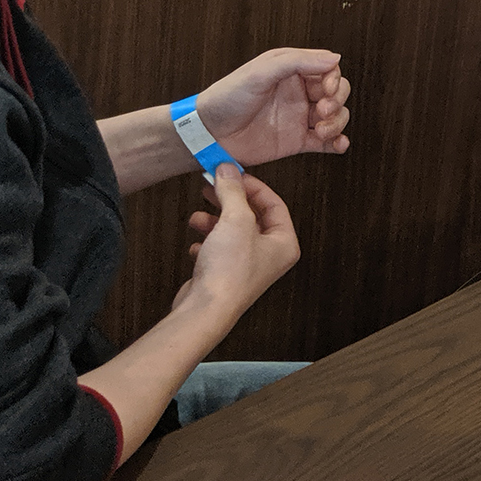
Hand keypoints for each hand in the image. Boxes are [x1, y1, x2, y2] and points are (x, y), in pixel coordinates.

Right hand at [174, 166, 299, 316]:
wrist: (204, 310)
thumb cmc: (228, 272)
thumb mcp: (235, 219)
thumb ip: (232, 191)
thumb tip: (228, 170)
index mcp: (284, 244)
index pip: (274, 204)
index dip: (252, 186)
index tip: (233, 174)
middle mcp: (269, 257)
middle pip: (252, 217)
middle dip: (230, 201)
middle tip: (213, 186)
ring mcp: (247, 267)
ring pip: (232, 232)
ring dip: (214, 221)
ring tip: (198, 217)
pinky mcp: (225, 276)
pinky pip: (218, 251)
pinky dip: (207, 243)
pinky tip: (196, 244)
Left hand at [198, 49, 351, 166]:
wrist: (207, 134)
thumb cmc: (226, 98)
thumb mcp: (260, 72)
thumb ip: (297, 62)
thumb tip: (334, 58)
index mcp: (291, 72)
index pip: (328, 70)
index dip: (334, 79)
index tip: (327, 90)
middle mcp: (299, 94)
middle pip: (337, 93)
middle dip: (338, 101)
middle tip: (323, 110)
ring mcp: (299, 118)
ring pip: (336, 117)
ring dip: (338, 123)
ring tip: (323, 130)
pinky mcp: (297, 141)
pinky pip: (326, 142)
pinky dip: (338, 143)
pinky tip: (338, 144)